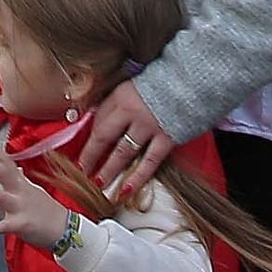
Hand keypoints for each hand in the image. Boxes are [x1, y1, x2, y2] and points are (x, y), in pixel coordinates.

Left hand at [0, 143, 71, 252]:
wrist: (65, 229)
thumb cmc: (48, 211)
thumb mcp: (34, 191)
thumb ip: (22, 180)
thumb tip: (16, 168)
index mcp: (22, 184)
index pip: (7, 163)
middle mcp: (20, 193)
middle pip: (3, 173)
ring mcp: (20, 208)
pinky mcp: (21, 225)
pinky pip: (4, 226)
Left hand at [79, 78, 174, 199]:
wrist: (191, 82)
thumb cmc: (159, 87)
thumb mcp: (130, 90)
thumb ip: (114, 107)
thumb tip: (96, 123)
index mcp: (120, 98)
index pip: (98, 124)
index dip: (87, 143)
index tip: (79, 157)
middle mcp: (132, 112)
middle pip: (104, 138)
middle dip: (91, 158)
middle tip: (82, 175)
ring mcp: (149, 126)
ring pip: (124, 152)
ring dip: (110, 170)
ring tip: (100, 185)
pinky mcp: (167, 138)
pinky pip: (149, 162)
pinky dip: (137, 177)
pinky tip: (126, 189)